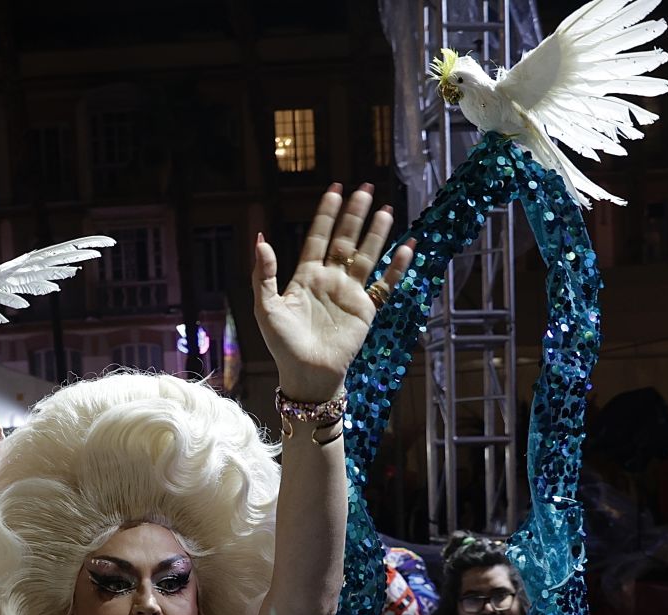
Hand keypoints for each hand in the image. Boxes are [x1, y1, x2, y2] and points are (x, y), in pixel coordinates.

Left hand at [252, 183, 416, 402]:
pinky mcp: (366, 309)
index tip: (336, 190)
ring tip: (387, 210)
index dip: (327, 214)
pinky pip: (385, 284)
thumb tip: (260, 239)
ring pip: (366, 256)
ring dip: (377, 233)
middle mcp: (330, 280)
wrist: (306, 374)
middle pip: (345, 240)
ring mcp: (349, 293)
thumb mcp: (267, 307)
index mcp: (305, 276)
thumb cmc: (283, 345)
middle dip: (355, 214)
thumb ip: (264, 274)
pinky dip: (397, 267)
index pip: (318, 237)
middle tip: (366, 188)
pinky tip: (406, 247)